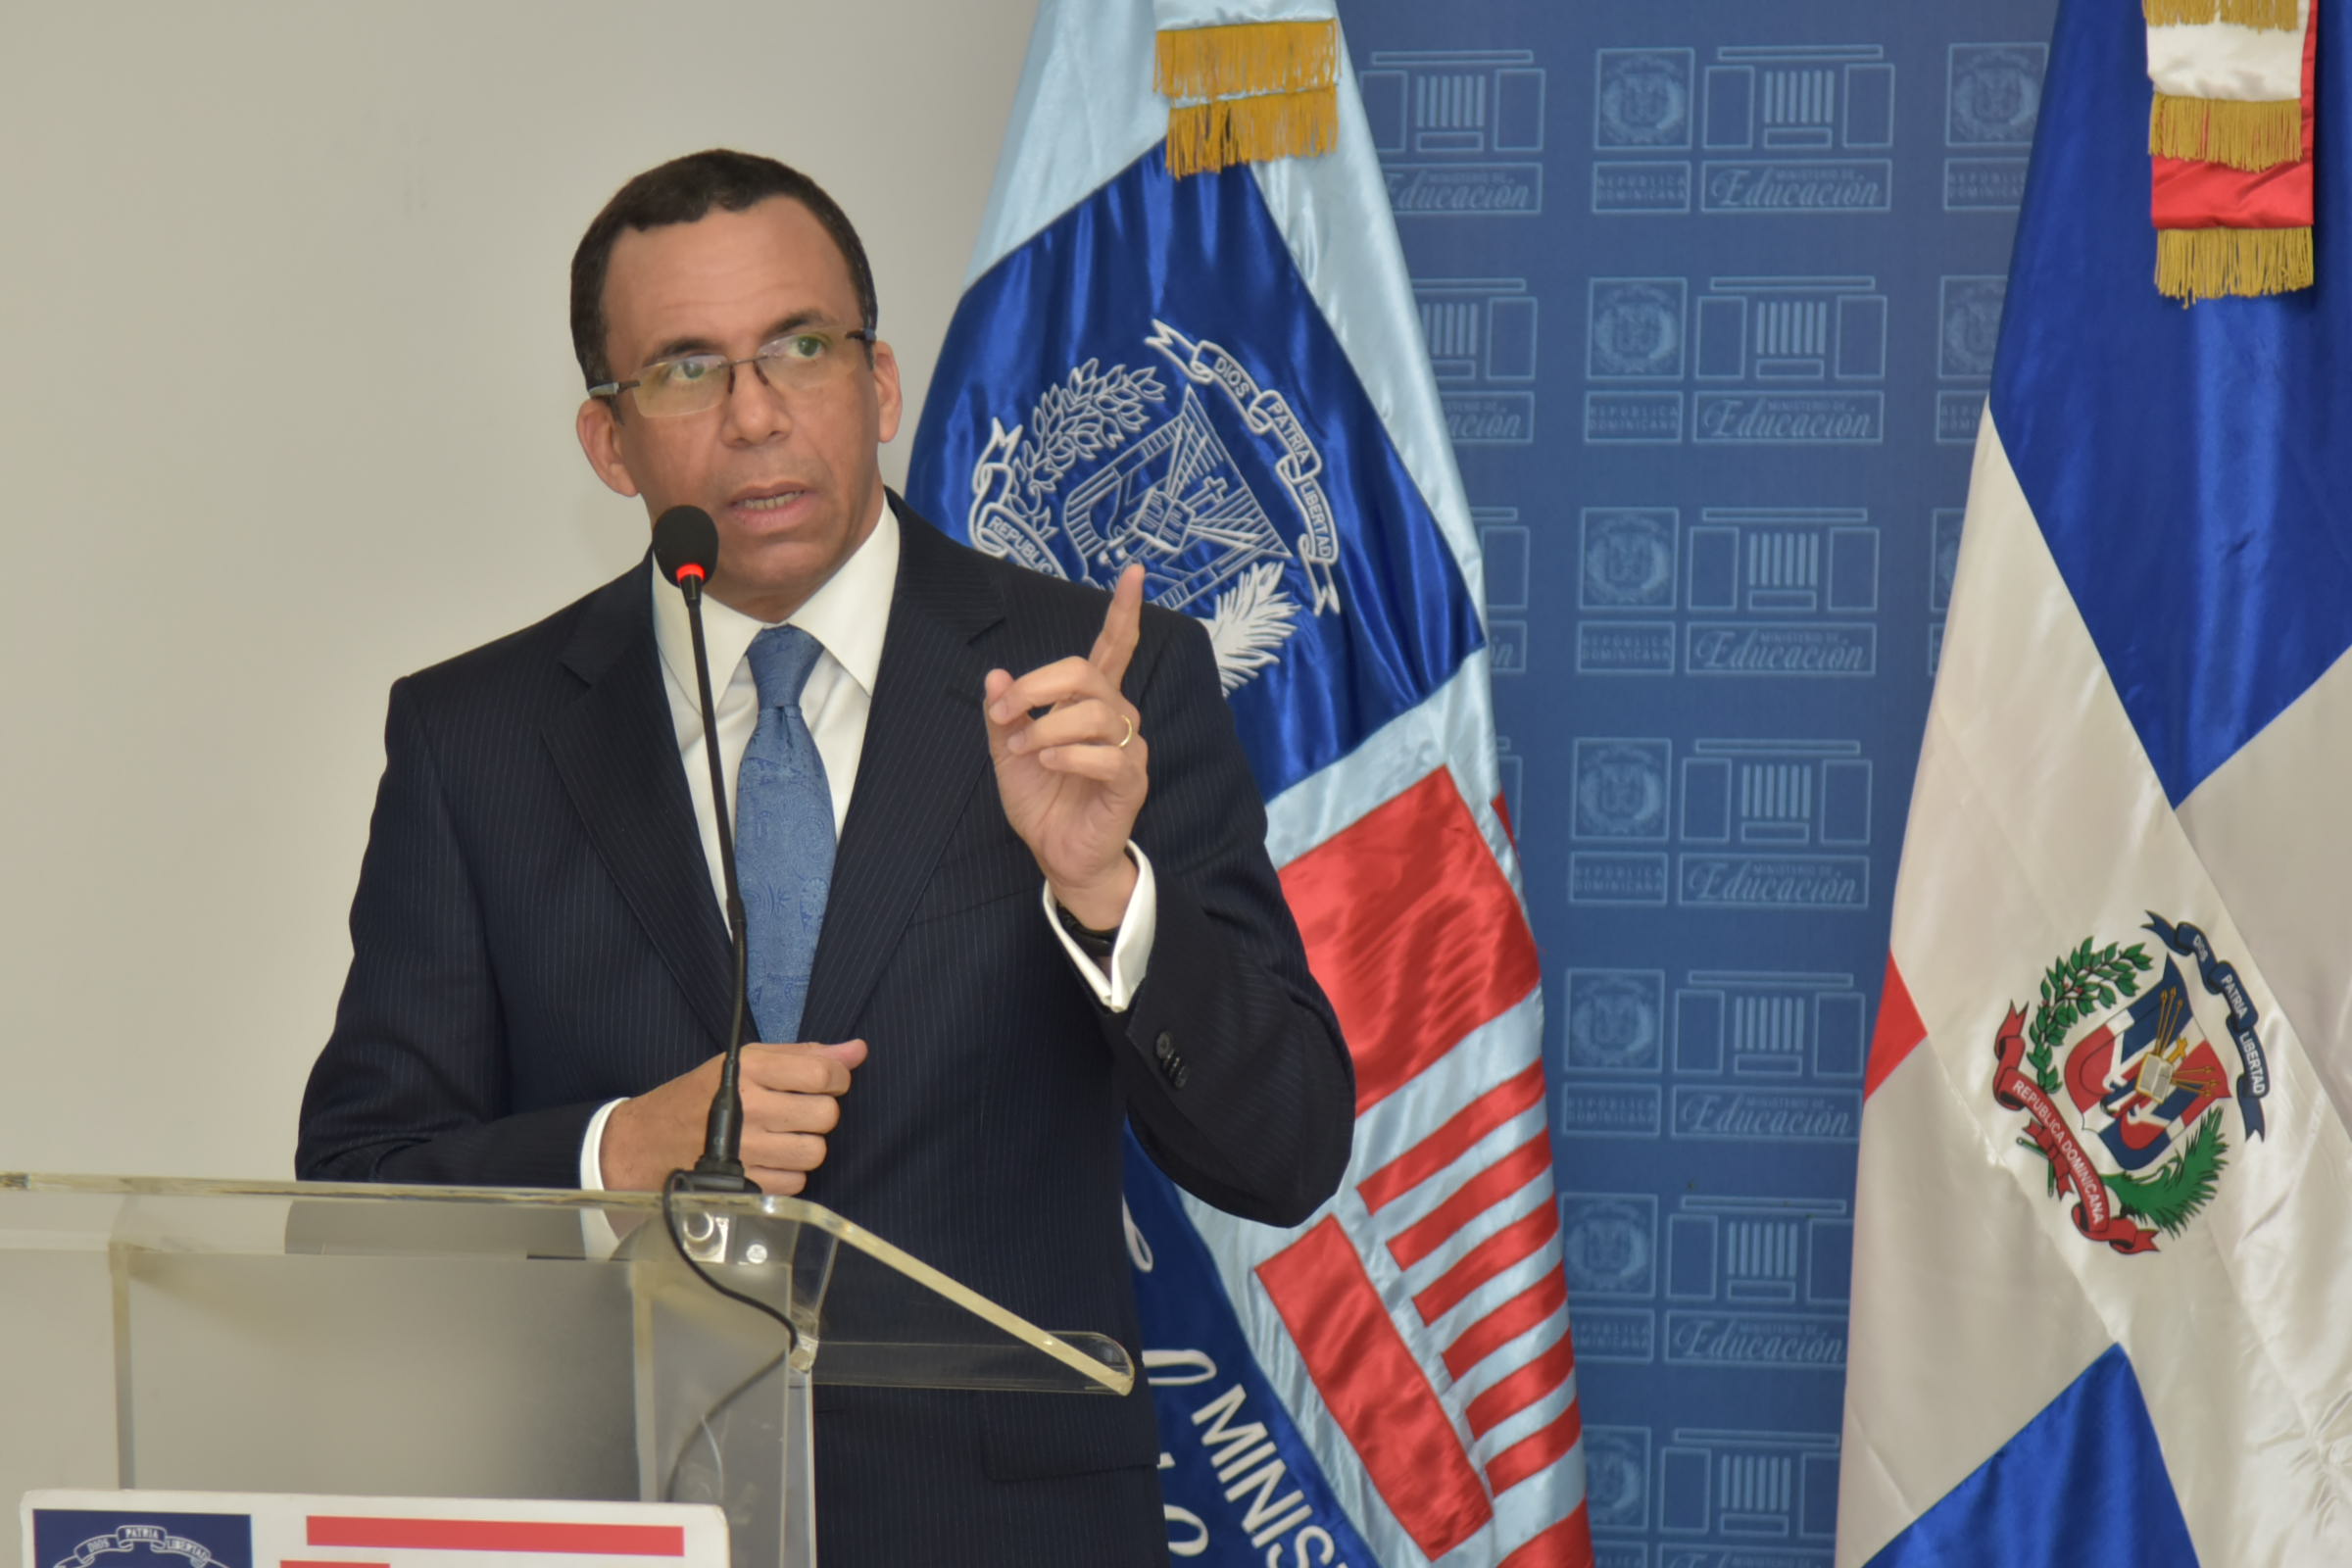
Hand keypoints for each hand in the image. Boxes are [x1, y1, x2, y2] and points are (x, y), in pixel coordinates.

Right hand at [600, 1038, 867, 1194]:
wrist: (648, 1140)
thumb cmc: (703, 1096)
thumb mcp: (747, 1062)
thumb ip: (805, 1054)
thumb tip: (859, 1050)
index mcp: (751, 1069)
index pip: (824, 1072)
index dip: (836, 1078)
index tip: (824, 1082)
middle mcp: (750, 1107)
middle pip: (826, 1114)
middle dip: (819, 1112)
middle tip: (796, 1112)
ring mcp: (747, 1149)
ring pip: (816, 1151)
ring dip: (806, 1145)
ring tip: (781, 1136)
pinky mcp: (746, 1183)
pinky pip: (798, 1181)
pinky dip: (790, 1173)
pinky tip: (769, 1160)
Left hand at [984, 563, 1148, 929]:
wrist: (1058, 855)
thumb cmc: (1043, 801)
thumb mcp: (1009, 753)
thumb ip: (1005, 714)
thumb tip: (996, 674)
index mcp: (1091, 702)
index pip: (1114, 647)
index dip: (1124, 610)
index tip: (1134, 573)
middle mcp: (1117, 716)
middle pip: (1085, 671)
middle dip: (1036, 685)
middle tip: (1003, 712)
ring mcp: (1129, 747)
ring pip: (1093, 712)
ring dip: (1047, 726)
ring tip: (1025, 750)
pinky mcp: (1131, 781)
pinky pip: (1106, 755)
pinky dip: (1069, 755)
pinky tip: (1049, 763)